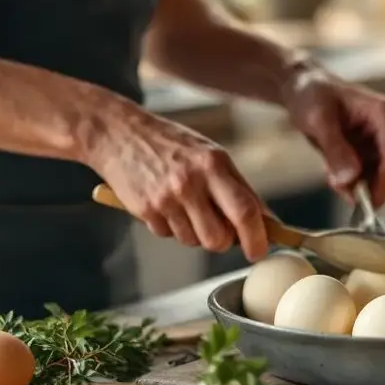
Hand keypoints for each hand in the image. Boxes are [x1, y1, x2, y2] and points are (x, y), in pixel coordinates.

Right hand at [84, 103, 269, 259]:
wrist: (118, 134)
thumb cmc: (171, 144)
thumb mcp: (210, 155)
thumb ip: (237, 187)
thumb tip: (266, 221)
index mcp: (213, 164)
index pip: (245, 210)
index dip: (257, 237)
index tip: (259, 251)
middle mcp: (190, 182)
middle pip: (219, 238)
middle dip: (224, 243)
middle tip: (221, 231)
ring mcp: (166, 198)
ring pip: (193, 241)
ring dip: (195, 233)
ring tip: (185, 206)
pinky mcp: (145, 210)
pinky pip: (168, 235)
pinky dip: (171, 226)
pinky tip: (164, 203)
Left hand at [283, 67, 384, 205]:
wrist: (303, 89)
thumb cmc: (311, 95)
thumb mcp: (318, 120)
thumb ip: (335, 149)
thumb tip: (351, 179)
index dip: (383, 182)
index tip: (366, 204)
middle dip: (371, 187)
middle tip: (342, 194)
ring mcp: (384, 140)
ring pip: (383, 177)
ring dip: (360, 187)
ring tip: (332, 179)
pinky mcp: (373, 151)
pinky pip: (370, 176)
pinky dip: (354, 183)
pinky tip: (334, 176)